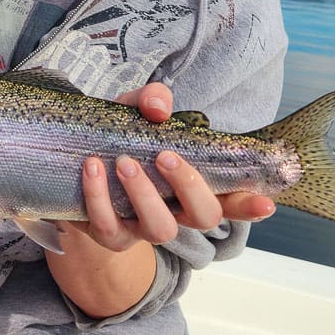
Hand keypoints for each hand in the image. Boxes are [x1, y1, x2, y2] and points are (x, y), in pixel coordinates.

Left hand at [70, 83, 274, 250]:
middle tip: (165, 157)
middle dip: (190, 186)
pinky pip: (109, 226)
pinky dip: (99, 196)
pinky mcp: (109, 234)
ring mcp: (143, 228)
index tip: (265, 204)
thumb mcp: (134, 110)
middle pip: (203, 216)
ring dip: (144, 195)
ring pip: (160, 229)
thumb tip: (159, 109)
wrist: (69, 160)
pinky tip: (91, 168)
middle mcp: (174, 211)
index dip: (249, 204)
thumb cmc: (117, 137)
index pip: (230, 198)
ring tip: (123, 163)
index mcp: (189, 185)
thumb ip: (151, 100)